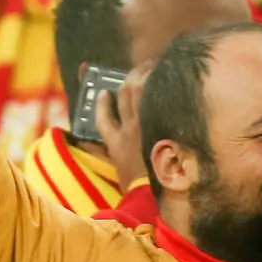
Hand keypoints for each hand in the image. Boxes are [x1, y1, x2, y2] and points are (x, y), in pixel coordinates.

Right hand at [94, 66, 149, 186]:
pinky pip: (155, 96)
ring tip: (150, 66)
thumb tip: (99, 154)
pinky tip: (163, 78)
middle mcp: (129, 130)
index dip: (102, 105)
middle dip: (128, 79)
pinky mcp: (159, 123)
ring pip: (138, 89)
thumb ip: (115, 162)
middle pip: (123, 94)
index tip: (104, 94)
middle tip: (134, 71)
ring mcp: (145, 124)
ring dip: (142, 74)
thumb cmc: (139, 190)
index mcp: (116, 145)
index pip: (102, 119)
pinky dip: (157, 84)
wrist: (155, 194)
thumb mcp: (122, 176)